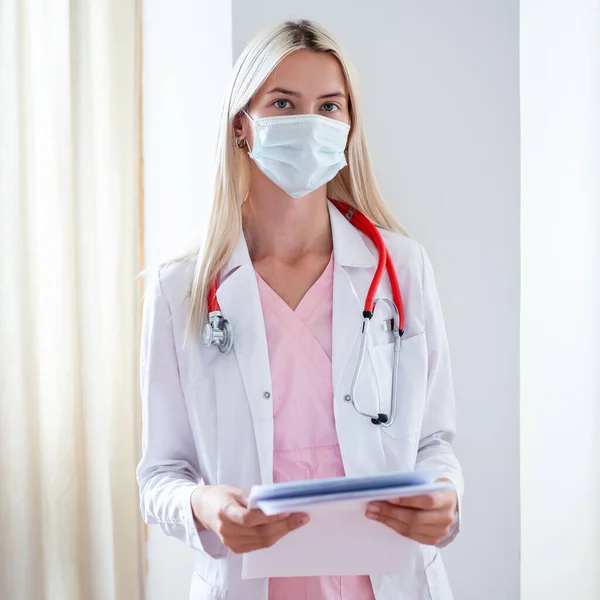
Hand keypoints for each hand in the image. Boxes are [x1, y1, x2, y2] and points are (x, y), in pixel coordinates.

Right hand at [191, 485, 308, 553]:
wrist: (203, 509)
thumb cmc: (220, 496)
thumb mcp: (234, 490)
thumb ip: (253, 498)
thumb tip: (275, 502)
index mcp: (224, 511)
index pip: (248, 518)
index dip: (269, 516)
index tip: (287, 509)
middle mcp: (227, 530)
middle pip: (260, 532)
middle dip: (284, 525)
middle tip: (302, 516)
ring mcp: (230, 542)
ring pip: (262, 541)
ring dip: (283, 531)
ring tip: (298, 521)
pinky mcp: (236, 548)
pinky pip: (259, 545)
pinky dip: (274, 536)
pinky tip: (284, 527)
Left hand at [365, 481, 456, 545]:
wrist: (447, 500)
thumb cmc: (433, 487)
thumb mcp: (428, 481)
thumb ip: (414, 485)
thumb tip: (388, 489)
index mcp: (447, 497)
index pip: (427, 500)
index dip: (408, 500)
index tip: (389, 497)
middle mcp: (446, 517)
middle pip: (415, 518)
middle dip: (391, 512)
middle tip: (373, 505)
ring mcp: (440, 531)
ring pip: (410, 529)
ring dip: (388, 520)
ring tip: (373, 512)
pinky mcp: (432, 539)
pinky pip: (410, 535)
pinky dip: (394, 526)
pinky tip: (383, 519)